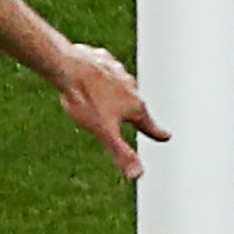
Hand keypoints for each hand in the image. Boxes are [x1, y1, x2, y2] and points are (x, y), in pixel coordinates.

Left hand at [56, 42, 165, 177]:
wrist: (68, 66)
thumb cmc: (86, 99)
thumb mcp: (103, 132)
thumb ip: (121, 152)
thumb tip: (137, 174)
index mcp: (133, 106)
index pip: (149, 124)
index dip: (157, 133)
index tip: (166, 136)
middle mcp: (130, 87)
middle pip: (136, 104)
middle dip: (136, 113)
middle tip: (139, 119)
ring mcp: (116, 71)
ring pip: (122, 84)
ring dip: (121, 92)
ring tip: (115, 98)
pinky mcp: (101, 59)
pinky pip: (107, 69)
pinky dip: (105, 75)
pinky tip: (96, 76)